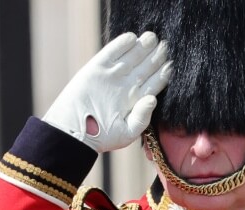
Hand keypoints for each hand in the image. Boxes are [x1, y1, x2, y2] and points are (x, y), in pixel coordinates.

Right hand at [43, 31, 171, 152]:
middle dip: (156, 55)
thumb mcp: (127, 133)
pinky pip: (112, 52)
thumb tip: (153, 99)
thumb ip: (142, 117)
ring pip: (131, 56)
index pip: (154, 82)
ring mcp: (112, 75)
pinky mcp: (97, 68)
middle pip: (145, 66)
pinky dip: (121, 44)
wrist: (74, 131)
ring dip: (142, 46)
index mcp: (136, 100)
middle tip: (165, 45)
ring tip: (152, 37)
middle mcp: (126, 85)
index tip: (171, 63)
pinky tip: (132, 38)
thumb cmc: (101, 137)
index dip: (163, 72)